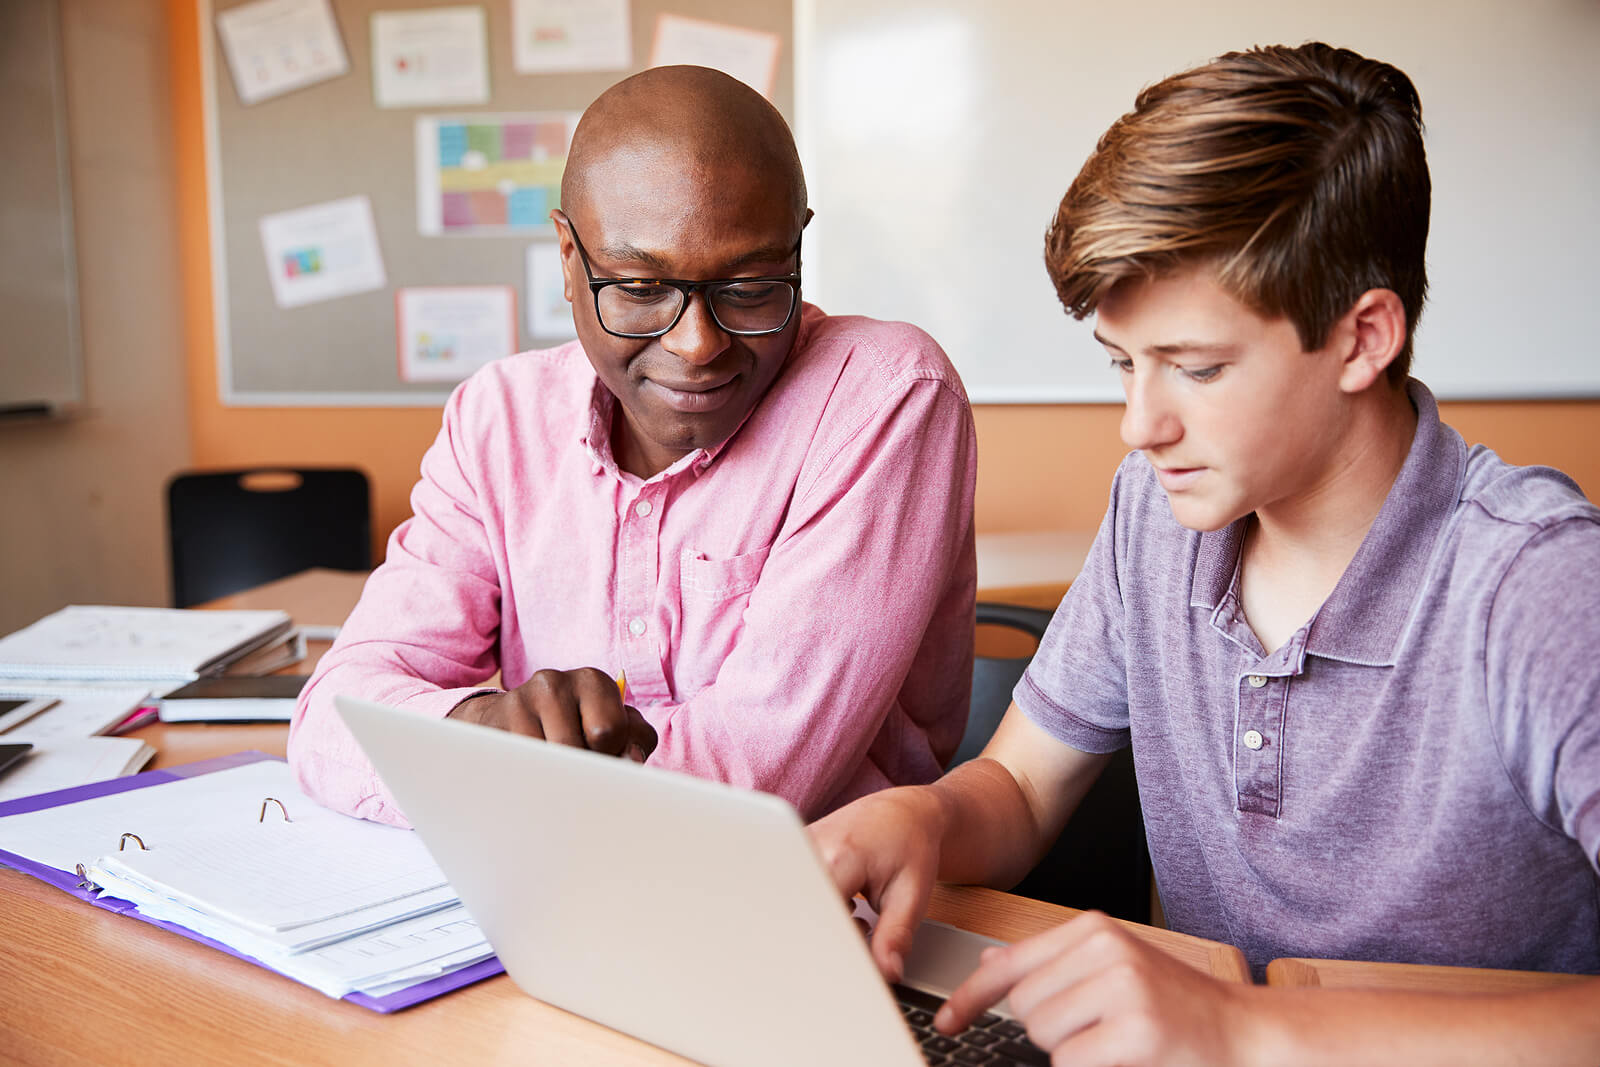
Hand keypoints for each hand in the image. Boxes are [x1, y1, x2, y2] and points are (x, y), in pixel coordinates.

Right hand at [449, 667, 657, 761]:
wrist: (513, 719)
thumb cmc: (576, 728)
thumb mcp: (614, 728)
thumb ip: (636, 740)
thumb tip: (630, 760)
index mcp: (593, 681)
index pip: (610, 731)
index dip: (612, 756)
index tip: (604, 757)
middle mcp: (554, 682)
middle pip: (575, 748)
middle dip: (582, 771)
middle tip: (578, 772)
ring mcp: (520, 701)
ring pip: (545, 760)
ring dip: (554, 778)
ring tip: (554, 770)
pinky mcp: (492, 724)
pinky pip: (517, 766)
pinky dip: (528, 779)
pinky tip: (532, 772)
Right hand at [808, 786, 946, 983]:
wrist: (903, 813)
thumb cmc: (910, 846)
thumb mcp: (912, 895)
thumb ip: (895, 936)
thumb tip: (886, 973)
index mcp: (840, 859)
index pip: (819, 918)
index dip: (831, 946)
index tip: (848, 961)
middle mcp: (810, 849)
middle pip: (801, 913)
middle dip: (826, 936)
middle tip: (861, 927)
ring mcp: (798, 849)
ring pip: (797, 905)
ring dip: (822, 920)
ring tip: (856, 909)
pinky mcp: (793, 853)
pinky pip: (797, 892)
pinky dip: (819, 907)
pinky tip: (843, 902)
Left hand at [936, 910, 1256, 1065]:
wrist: (1241, 1031)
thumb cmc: (1172, 1003)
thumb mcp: (1110, 966)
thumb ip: (1050, 964)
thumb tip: (988, 965)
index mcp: (1095, 927)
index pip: (1011, 962)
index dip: (971, 996)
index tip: (947, 1021)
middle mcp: (1106, 948)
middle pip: (1024, 1004)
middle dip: (1047, 1028)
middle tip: (1096, 1029)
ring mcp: (1123, 987)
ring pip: (1043, 1034)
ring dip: (1068, 1049)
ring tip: (1113, 1040)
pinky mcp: (1136, 1030)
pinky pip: (1070, 1060)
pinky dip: (1088, 1065)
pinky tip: (1123, 1056)